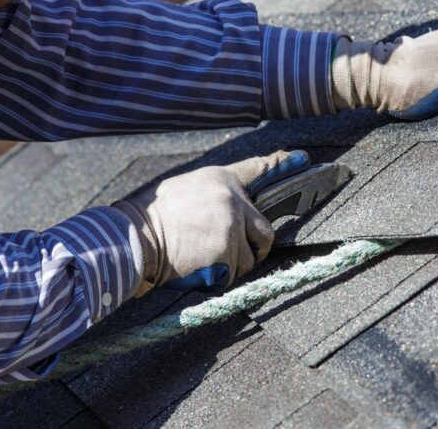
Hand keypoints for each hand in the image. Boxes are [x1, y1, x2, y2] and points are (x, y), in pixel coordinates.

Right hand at [114, 150, 311, 296]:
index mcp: (220, 179)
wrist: (134, 239)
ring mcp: (230, 226)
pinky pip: (235, 273)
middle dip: (256, 247)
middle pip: (266, 231)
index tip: (303, 160)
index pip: (258, 169)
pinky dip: (221, 277)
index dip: (281, 165)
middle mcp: (231, 199)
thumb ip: (215, 194)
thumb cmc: (155, 216)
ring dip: (234, 264)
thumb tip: (234, 206)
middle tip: (235, 252)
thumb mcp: (186, 188)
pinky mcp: (226, 251)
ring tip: (205, 258)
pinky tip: (200, 267)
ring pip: (250, 257)